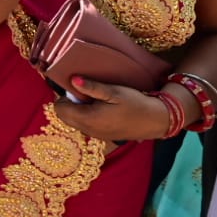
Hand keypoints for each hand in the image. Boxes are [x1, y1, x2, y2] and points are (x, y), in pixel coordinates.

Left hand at [54, 76, 172, 142]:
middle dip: (67, 103)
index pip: (60, 109)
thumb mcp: (114, 92)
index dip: (63, 96)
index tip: (73, 87)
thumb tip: (72, 80)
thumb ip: (92, 87)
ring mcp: (96, 136)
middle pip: (64, 117)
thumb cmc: (135, 104)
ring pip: (73, 122)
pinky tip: (98, 108)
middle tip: (82, 92)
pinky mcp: (102, 137)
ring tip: (91, 99)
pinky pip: (84, 126)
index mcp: (89, 119)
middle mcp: (89, 131)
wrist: (156, 121)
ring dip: (76, 110)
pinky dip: (85, 117)